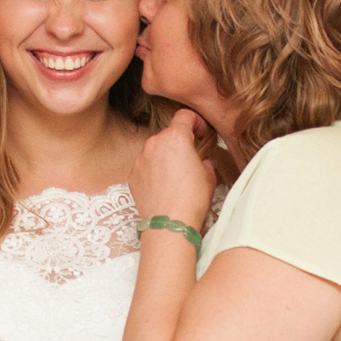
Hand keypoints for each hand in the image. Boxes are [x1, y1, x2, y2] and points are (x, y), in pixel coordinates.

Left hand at [130, 109, 216, 232]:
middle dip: (180, 143)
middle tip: (191, 158)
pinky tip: (163, 186)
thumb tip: (205, 162)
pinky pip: (145, 166)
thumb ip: (206, 162)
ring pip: (155, 150)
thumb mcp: (208, 177)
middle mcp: (154, 144)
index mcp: (175, 138)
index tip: (201, 133)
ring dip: (165, 157)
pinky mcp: (132, 175)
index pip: (184, 116)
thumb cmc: (191, 200)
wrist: (169, 224)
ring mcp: (140, 159)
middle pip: (168, 134)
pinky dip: (153, 171)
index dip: (196, 121)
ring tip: (176, 176)